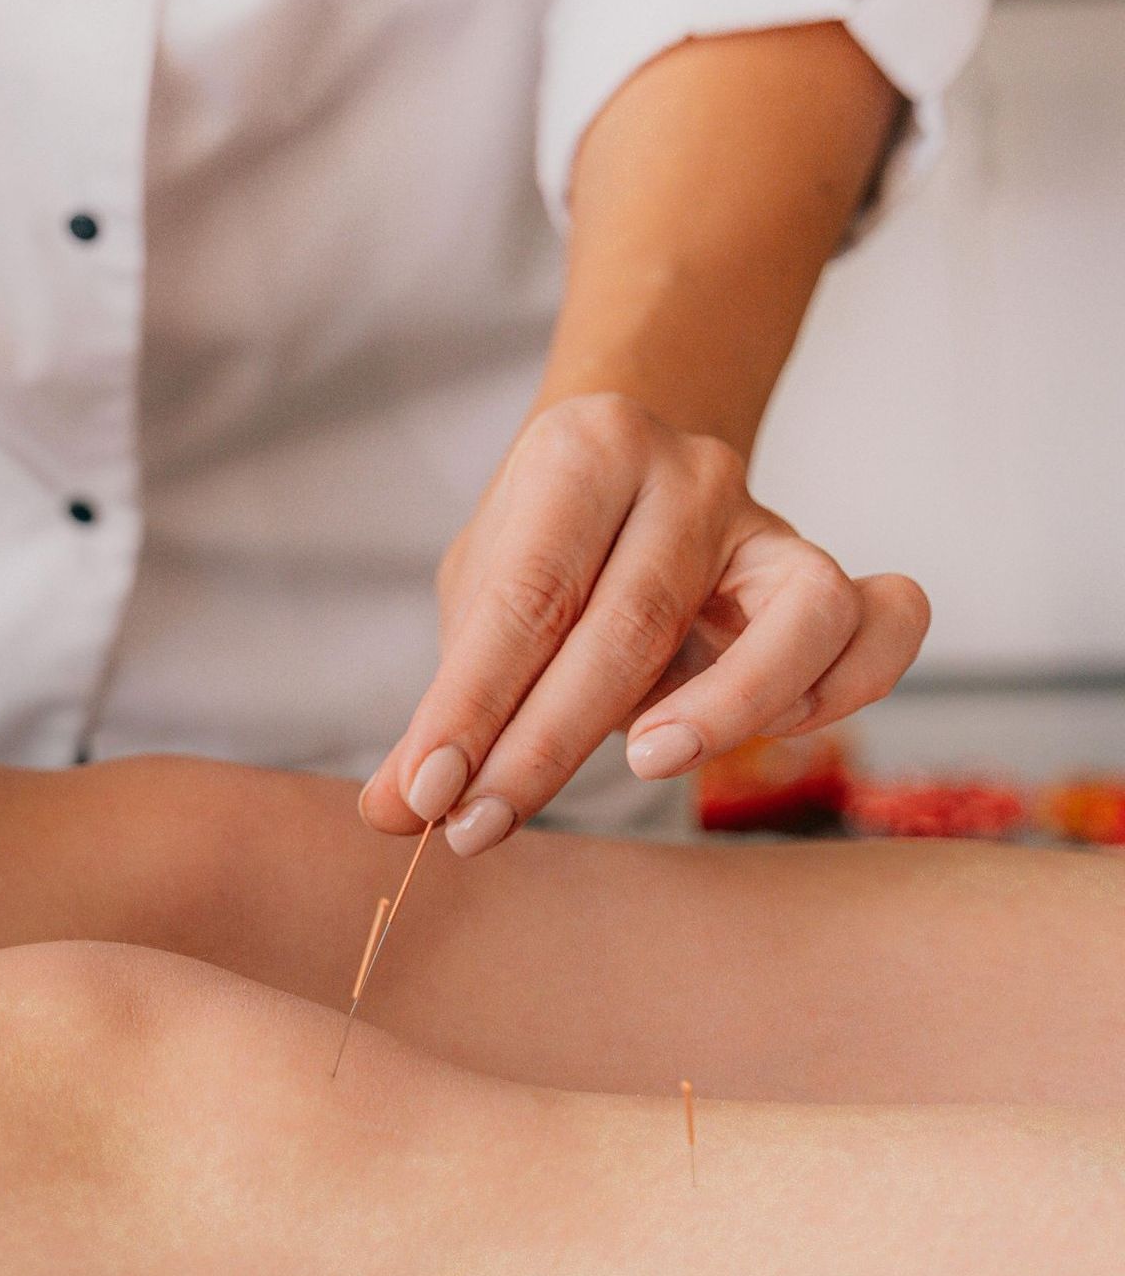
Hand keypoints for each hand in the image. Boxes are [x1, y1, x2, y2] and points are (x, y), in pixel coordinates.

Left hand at [361, 393, 928, 853]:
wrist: (629, 472)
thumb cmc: (544, 550)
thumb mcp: (474, 604)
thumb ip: (442, 707)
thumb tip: (391, 813)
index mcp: (583, 451)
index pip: (526, 595)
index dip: (472, 705)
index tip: (427, 795)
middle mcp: (689, 471)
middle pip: (632, 620)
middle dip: (547, 742)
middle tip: (481, 824)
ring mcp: (770, 521)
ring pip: (801, 612)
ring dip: (725, 709)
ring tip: (645, 764)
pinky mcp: (825, 576)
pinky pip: (885, 621)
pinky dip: (844, 688)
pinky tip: (766, 737)